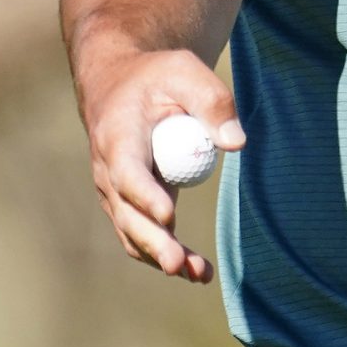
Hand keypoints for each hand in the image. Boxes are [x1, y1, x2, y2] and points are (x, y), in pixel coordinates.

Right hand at [79, 47, 245, 283]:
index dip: (145, 195)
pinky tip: (198, 273)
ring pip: (134, 232)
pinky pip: (144, 234)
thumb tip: (236, 143)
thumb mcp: (184, 71)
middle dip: (152, 241)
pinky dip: (167, 254)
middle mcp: (109, 170)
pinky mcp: (133, 203)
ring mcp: (118, 192)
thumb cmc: (157, 76)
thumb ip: (212, 102)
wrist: (120, 84)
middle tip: (177, 264)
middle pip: (127, 214)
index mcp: (117, 135)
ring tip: (199, 274)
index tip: (169, 215)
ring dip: (163, 255)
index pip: (127, 172)